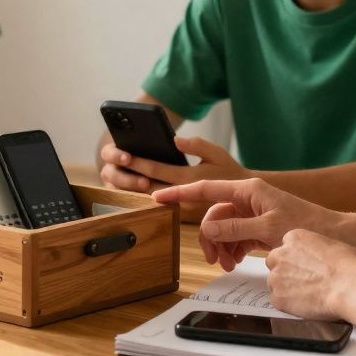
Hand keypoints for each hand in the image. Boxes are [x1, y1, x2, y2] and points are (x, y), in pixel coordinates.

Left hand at [99, 136, 249, 192]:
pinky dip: (144, 199)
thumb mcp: (216, 152)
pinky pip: (159, 207)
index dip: (139, 162)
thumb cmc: (229, 170)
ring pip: (151, 198)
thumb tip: (174, 140)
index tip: (124, 154)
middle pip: (148, 185)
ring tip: (116, 179)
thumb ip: (196, 144)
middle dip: (129, 177)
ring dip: (133, 189)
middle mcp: (183, 194)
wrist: (243, 197)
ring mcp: (182, 206)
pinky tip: (132, 190)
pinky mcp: (184, 215)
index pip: (157, 169)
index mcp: (189, 177)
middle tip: (112, 168)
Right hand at [153, 178, 337, 270]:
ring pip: (224, 228)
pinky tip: (236, 260)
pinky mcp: (258, 226)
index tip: (159, 197)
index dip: (181, 194)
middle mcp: (247, 198)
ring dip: (221, 247)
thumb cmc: (304, 225)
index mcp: (248, 190)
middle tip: (212, 259)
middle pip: (214, 215)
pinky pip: (235, 236)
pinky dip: (232, 249)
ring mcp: (252, 212)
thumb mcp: (267, 228)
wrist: (330, 235)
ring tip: (228, 265)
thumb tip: (209, 230)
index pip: (206, 189)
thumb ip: (236, 228)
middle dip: (210, 238)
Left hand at [265, 229, 355, 319]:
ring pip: (274, 283)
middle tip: (303, 281)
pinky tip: (305, 305)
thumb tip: (317, 257)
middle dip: (285, 272)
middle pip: (275, 263)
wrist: (350, 286)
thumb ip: (315, 249)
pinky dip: (288, 305)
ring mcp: (277, 277)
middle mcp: (280, 255)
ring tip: (308, 295)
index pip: (285, 248)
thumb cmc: (349, 266)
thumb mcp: (332, 245)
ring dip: (286, 289)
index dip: (295, 259)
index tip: (304, 267)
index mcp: (294, 238)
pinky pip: (278, 301)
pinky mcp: (278, 297)